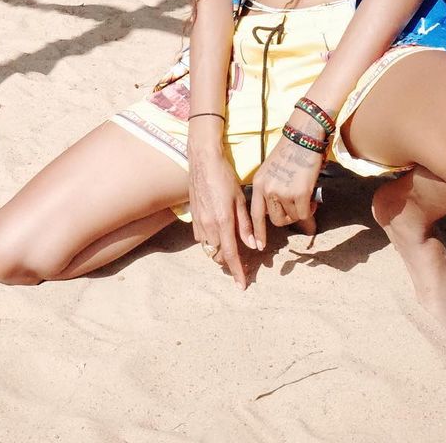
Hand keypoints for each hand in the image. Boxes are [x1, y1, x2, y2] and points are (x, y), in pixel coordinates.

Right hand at [188, 143, 255, 289]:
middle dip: (229, 262)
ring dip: (219, 251)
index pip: (231, 254)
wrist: (203, 160)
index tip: (243, 286)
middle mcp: (208, 224)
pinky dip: (210, 240)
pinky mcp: (192, 215)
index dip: (237, 272)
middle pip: (218, 255)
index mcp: (223, 221)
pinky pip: (201, 237)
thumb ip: (245, 225)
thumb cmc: (225, 177)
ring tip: (230, 247)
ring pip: (209, 247)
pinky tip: (217, 232)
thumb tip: (253, 245)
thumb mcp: (240, 199)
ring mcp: (198, 221)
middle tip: (241, 262)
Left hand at [248, 135, 323, 250]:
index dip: (257, 232)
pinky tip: (312, 197)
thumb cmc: (289, 153)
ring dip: (300, 212)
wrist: (302, 138)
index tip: (258, 246)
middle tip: (297, 207)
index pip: (254, 214)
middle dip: (288, 218)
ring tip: (304, 196)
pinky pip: (304, 213)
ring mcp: (282, 192)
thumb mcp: (271, 171)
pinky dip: (310, 209)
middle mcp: (267, 189)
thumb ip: (270, 190)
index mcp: (258, 184)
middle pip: (276, 221)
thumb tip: (279, 212)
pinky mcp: (298, 194)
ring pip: (292, 217)